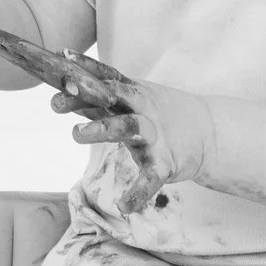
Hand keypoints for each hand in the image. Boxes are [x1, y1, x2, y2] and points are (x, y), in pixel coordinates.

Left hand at [50, 64, 215, 213]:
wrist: (210, 133)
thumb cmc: (158, 114)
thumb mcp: (132, 100)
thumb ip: (99, 97)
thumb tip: (62, 84)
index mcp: (134, 93)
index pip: (107, 75)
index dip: (86, 68)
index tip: (62, 60)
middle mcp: (143, 109)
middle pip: (113, 98)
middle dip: (87, 98)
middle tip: (56, 102)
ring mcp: (155, 136)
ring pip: (128, 128)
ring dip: (102, 130)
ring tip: (76, 134)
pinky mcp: (165, 163)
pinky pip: (150, 179)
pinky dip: (138, 193)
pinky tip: (124, 206)